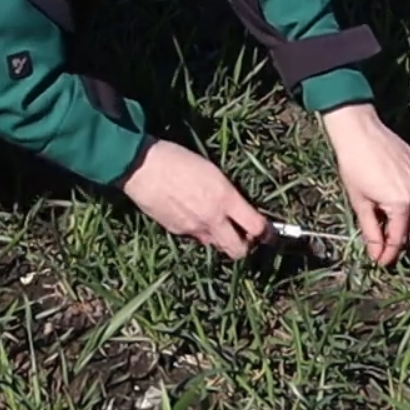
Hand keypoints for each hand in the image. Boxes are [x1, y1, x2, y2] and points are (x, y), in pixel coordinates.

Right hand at [121, 139, 268, 258]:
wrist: (141, 167)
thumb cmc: (178, 159)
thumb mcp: (211, 170)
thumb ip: (228, 194)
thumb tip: (239, 208)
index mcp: (225, 198)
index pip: (256, 227)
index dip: (266, 233)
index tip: (268, 232)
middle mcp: (213, 219)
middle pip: (238, 250)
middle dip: (245, 246)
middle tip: (243, 234)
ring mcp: (194, 229)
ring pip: (216, 245)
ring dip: (221, 239)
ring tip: (216, 222)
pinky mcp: (177, 232)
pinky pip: (196, 238)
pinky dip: (200, 232)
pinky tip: (191, 214)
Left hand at [321, 103, 409, 265]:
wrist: (359, 130)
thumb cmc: (353, 165)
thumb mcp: (359, 201)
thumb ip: (370, 230)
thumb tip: (376, 254)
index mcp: (402, 202)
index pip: (399, 238)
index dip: (389, 253)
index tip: (381, 262)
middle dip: (400, 240)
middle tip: (384, 248)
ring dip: (404, 220)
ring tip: (386, 224)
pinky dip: (407, 199)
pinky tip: (391, 198)